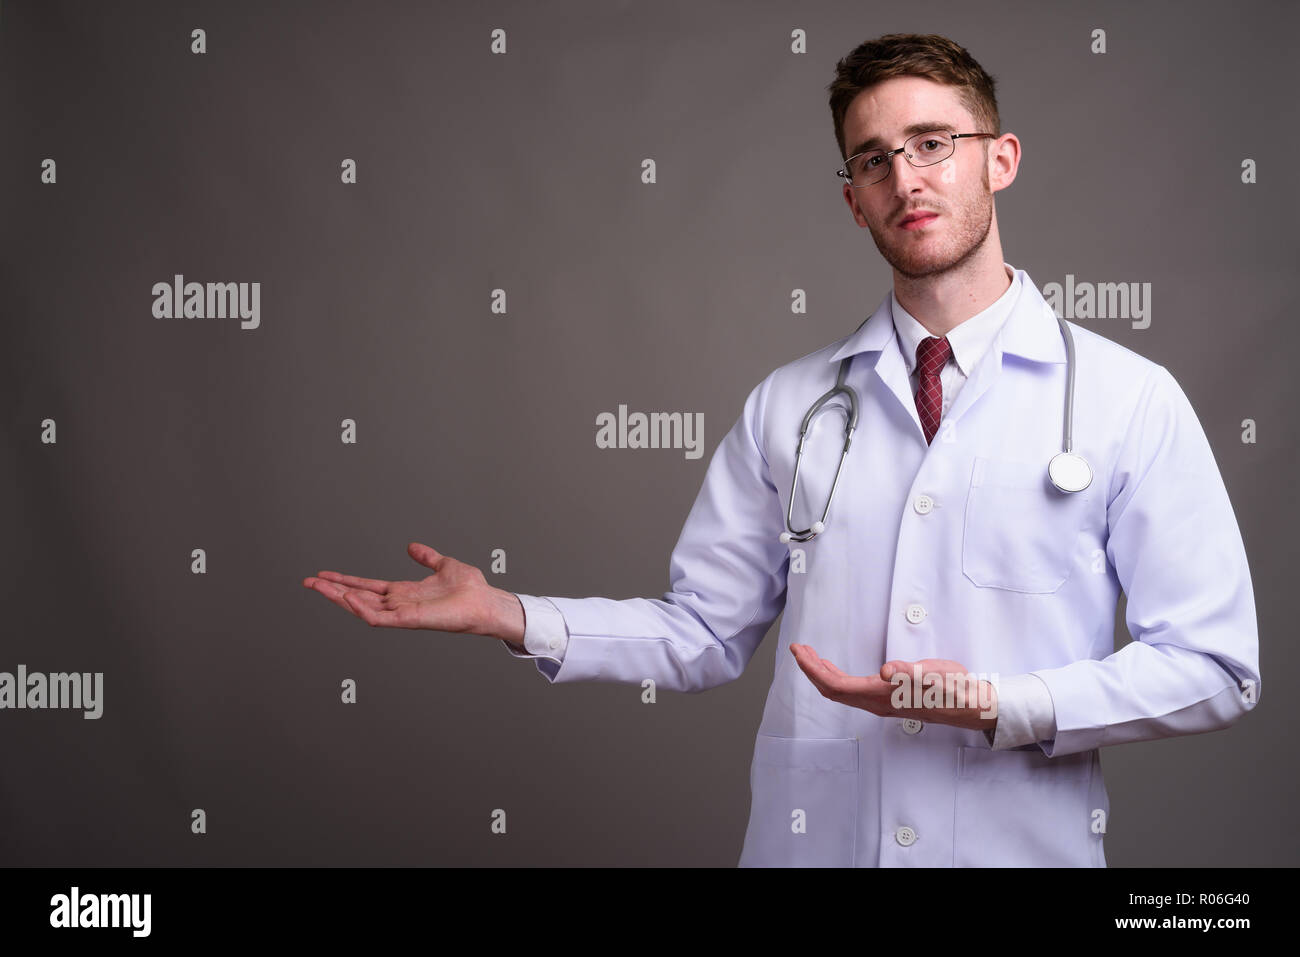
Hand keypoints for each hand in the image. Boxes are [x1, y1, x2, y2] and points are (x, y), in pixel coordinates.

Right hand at [302, 542, 517, 637]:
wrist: (486, 601)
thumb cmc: (470, 588)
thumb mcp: (443, 565)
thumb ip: (426, 557)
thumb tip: (412, 547)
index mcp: (403, 592)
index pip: (366, 586)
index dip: (344, 581)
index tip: (322, 575)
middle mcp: (399, 604)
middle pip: (357, 597)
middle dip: (332, 591)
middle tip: (308, 582)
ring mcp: (402, 613)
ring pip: (363, 608)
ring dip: (341, 598)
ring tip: (320, 587)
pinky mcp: (411, 620)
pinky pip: (380, 618)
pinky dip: (363, 609)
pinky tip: (349, 599)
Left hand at [789, 646, 997, 730]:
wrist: (969, 705)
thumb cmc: (952, 688)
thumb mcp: (934, 674)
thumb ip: (910, 673)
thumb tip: (887, 671)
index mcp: (880, 695)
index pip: (835, 685)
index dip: (813, 669)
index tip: (799, 652)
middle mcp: (875, 702)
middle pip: (831, 690)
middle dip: (811, 670)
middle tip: (798, 649)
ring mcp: (879, 703)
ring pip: (839, 692)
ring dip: (821, 673)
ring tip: (810, 655)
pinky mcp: (885, 700)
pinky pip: (850, 691)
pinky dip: (835, 677)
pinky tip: (834, 668)